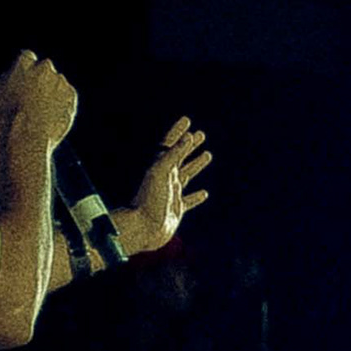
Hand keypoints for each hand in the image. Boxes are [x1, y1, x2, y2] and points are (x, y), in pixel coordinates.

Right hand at [0, 51, 80, 162]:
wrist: (28, 137)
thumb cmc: (6, 120)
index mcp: (23, 62)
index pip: (26, 58)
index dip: (24, 72)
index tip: (22, 83)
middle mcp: (44, 67)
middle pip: (43, 70)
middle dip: (39, 81)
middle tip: (31, 99)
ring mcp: (60, 81)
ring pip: (56, 84)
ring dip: (51, 94)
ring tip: (41, 114)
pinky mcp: (71, 95)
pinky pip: (66, 98)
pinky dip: (62, 105)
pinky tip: (51, 118)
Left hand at [123, 114, 213, 252]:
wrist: (143, 229)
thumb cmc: (148, 200)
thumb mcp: (159, 173)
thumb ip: (173, 154)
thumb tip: (188, 137)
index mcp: (158, 167)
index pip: (169, 145)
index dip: (178, 132)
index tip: (187, 121)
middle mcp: (164, 178)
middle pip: (179, 157)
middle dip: (189, 145)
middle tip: (201, 134)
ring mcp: (170, 194)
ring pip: (186, 175)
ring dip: (195, 165)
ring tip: (207, 155)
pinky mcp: (175, 210)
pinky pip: (188, 201)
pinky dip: (196, 197)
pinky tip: (204, 194)